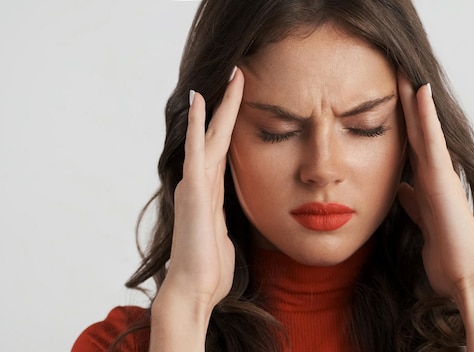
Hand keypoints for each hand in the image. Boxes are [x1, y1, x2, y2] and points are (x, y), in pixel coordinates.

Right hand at [156, 68, 242, 313]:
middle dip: (228, 104)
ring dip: (217, 106)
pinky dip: (195, 125)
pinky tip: (198, 100)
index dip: (231, 122)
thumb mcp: (224, 238)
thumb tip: (224, 221)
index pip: (224, 148)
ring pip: (209, 136)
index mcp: (212, 193)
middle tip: (238, 73)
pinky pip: (196, 152)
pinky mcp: (194, 192)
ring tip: (227, 76)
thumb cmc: (209, 270)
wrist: (194, 291)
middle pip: (217, 135)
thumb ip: (223, 222)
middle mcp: (202, 183)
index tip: (242, 97)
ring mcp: (195, 185)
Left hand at [396, 71, 473, 299]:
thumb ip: (413, 201)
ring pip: (425, 127)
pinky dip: (427, 115)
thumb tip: (401, 188)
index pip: (410, 142)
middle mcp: (434, 171)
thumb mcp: (421, 219)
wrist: (463, 271)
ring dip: (415, 98)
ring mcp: (439, 172)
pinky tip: (420, 91)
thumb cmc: (445, 249)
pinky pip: (432, 140)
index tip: (388, 94)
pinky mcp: (442, 178)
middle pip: (417, 128)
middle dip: (406, 100)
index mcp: (426, 180)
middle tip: (397, 69)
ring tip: (406, 69)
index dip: (401, 118)